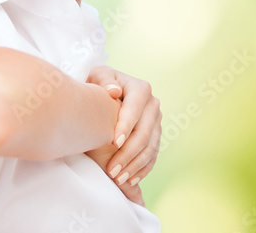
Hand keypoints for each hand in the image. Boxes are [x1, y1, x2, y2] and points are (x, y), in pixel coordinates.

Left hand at [86, 66, 160, 192]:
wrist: (108, 91)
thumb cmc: (100, 84)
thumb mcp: (98, 76)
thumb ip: (104, 81)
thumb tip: (114, 91)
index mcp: (141, 89)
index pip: (135, 110)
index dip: (126, 127)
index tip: (113, 143)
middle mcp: (153, 105)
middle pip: (144, 133)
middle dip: (128, 154)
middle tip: (111, 170)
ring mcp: (156, 121)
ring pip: (150, 147)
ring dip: (135, 165)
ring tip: (118, 179)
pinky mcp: (156, 135)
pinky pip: (153, 155)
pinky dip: (143, 169)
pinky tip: (130, 180)